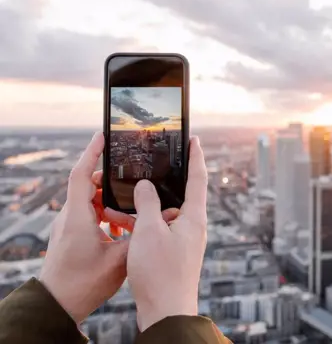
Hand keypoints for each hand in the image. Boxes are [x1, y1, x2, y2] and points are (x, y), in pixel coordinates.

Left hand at [39, 133, 179, 322]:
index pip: (82, 174)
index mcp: (78, 216)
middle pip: (89, 184)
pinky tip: (121, 225)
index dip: (92, 152)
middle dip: (111, 179)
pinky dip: (105, 212)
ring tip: (132, 204)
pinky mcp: (71, 235)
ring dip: (110, 199)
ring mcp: (69, 225)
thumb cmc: (83, 283)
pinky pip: (88, 213)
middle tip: (133, 176)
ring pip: (90, 200)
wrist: (58, 304)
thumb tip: (166, 217)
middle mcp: (70, 216)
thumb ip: (142, 234)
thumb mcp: (119, 259)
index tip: (103, 135)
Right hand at [127, 136, 208, 331]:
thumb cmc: (161, 273)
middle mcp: (193, 226)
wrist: (166, 311)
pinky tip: (127, 220)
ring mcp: (185, 240)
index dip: (195, 156)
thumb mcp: (149, 231)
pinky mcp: (174, 252)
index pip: (198, 177)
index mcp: (194, 217)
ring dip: (149, 204)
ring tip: (129, 195)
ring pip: (167, 212)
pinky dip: (145, 222)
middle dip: (166, 180)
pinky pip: (160, 228)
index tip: (193, 139)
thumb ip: (147, 203)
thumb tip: (145, 185)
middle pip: (182, 193)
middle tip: (155, 162)